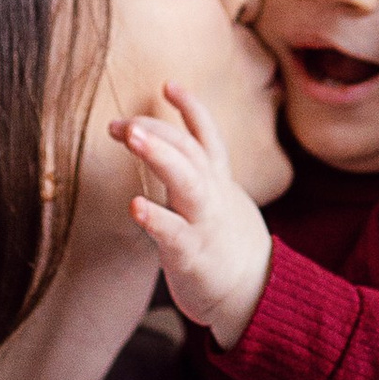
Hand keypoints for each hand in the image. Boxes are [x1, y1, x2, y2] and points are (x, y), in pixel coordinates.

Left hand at [114, 84, 274, 347]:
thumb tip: (169, 151)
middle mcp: (212, 195)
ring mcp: (204, 223)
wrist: (256, 295)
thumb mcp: (220, 201)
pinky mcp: (193, 254)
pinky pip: (174, 233)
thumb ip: (197, 176)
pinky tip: (135, 205)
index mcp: (218, 182)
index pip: (207, 135)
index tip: (169, 84)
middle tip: (122, 120)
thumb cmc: (227, 246)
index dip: (191, 108)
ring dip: (158, 154)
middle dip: (157, 129)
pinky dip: (156, 218)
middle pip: (188, 151)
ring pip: (186, 181)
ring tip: (129, 135)